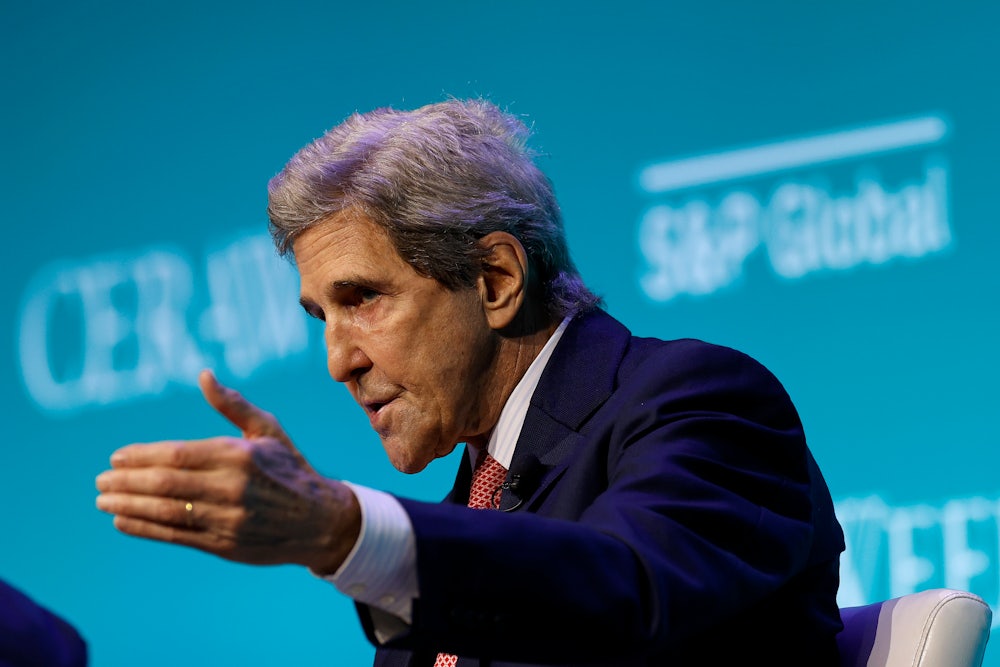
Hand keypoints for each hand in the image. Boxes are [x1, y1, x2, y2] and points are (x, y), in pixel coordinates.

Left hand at [95, 370, 359, 573]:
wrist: (320, 521)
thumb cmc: (289, 469)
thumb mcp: (267, 430)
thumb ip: (232, 405)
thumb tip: (203, 375)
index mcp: (240, 455)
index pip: (177, 454)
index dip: (141, 456)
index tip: (116, 457)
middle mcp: (232, 487)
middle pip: (165, 483)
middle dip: (126, 482)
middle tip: (100, 480)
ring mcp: (227, 518)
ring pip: (165, 512)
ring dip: (128, 506)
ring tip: (103, 501)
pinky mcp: (224, 544)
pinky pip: (175, 536)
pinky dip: (144, 528)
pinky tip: (122, 521)